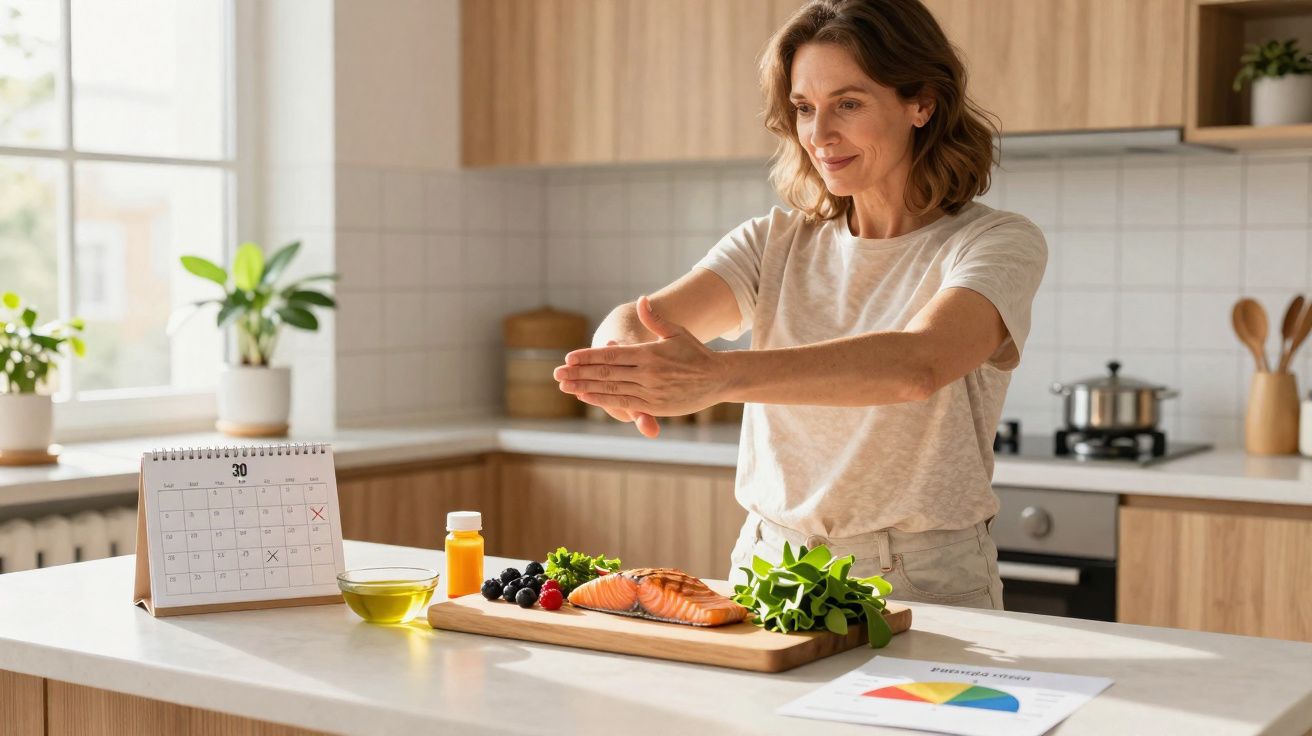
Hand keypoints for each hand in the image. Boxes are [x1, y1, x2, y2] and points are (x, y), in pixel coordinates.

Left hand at [555, 296, 729, 431]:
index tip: (569, 357)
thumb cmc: (695, 353)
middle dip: (579, 373)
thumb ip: (654, 319)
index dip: (589, 357)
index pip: (612, 355)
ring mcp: (651, 391)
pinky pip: (625, 404)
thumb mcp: (676, 332)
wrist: (718, 378)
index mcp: (649, 353)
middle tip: (557, 373)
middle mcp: (648, 373)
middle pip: (606, 373)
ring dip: (586, 388)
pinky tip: (587, 397)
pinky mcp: (655, 406)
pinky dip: (604, 400)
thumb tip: (641, 300)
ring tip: (566, 386)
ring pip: (612, 389)